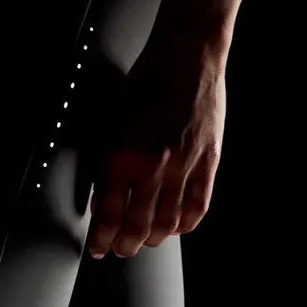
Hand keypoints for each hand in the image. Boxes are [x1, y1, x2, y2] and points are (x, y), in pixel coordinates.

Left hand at [86, 27, 225, 259]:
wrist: (188, 56)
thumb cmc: (147, 82)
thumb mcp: (114, 122)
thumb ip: (107, 164)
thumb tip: (103, 201)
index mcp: (122, 155)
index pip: (108, 214)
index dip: (101, 238)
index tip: (97, 247)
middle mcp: (152, 165)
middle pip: (138, 227)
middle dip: (126, 246)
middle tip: (121, 250)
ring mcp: (183, 166)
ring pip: (168, 223)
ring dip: (155, 239)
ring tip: (147, 241)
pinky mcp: (208, 163)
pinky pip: (197, 208)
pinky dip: (184, 224)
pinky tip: (176, 226)